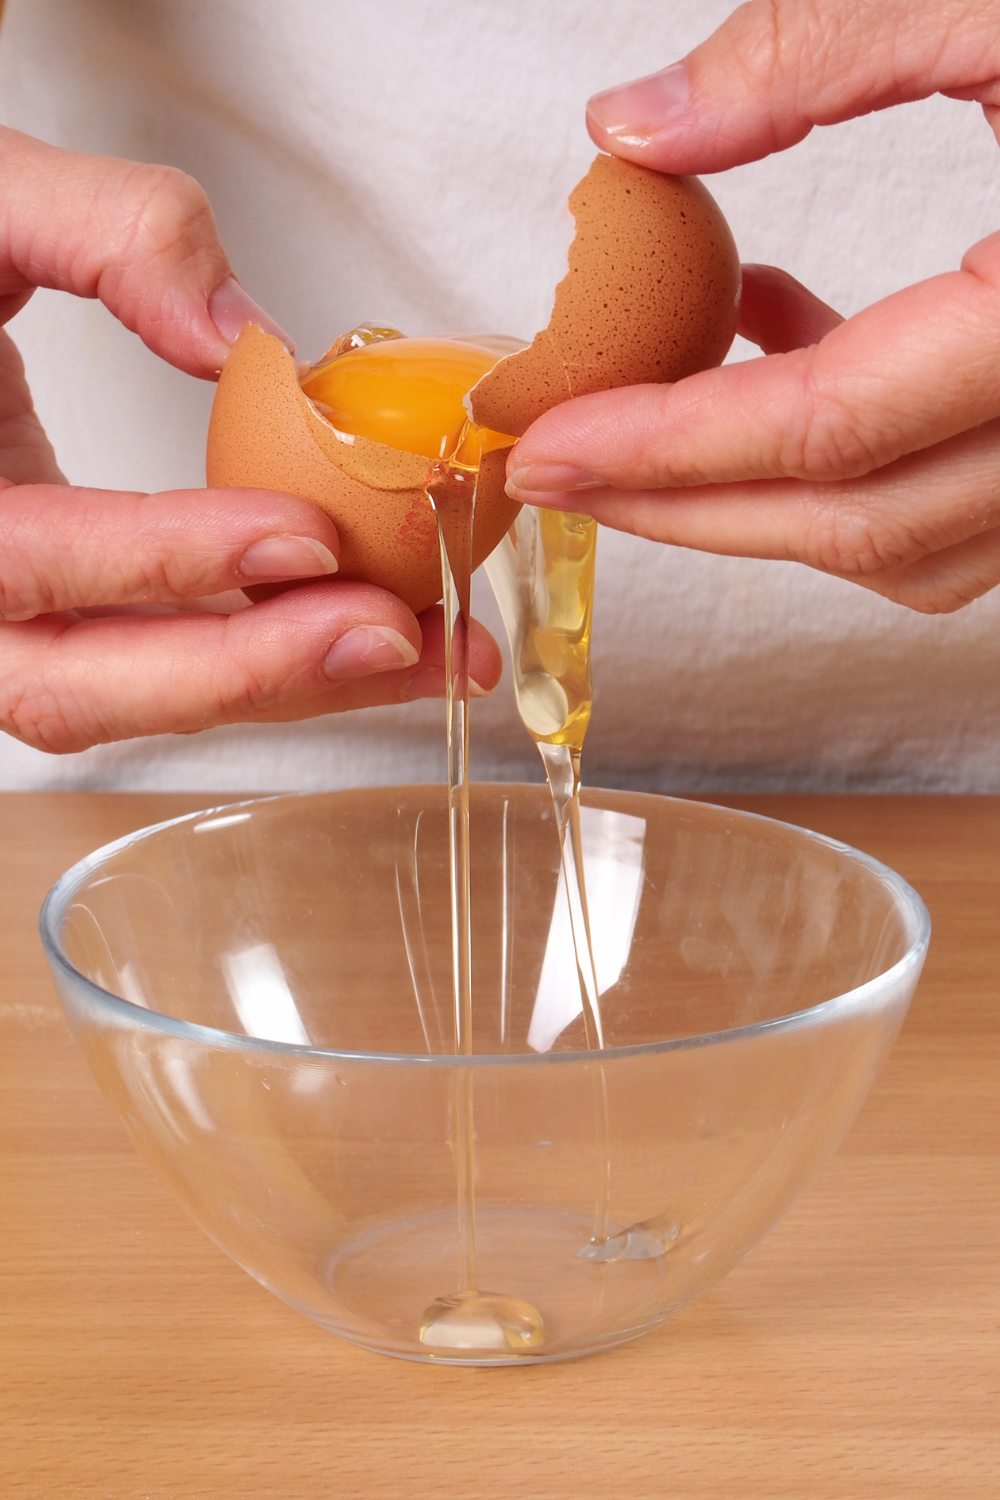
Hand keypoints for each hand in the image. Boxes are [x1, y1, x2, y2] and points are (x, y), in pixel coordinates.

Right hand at [0, 129, 498, 751]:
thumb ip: (105, 231)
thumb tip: (243, 336)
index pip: (29, 560)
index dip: (166, 559)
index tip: (304, 534)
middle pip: (79, 684)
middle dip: (248, 672)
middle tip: (393, 636)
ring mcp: (4, 612)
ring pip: (135, 693)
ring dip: (293, 682)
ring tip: (432, 652)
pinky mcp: (67, 608)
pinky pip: (164, 653)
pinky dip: (272, 648)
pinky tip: (375, 629)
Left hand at [505, 0, 999, 614]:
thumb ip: (816, 47)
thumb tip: (630, 131)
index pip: (826, 431)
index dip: (669, 448)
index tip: (550, 445)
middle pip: (856, 523)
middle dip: (686, 508)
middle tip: (562, 472)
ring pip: (909, 542)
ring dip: (763, 496)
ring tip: (650, 412)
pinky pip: (958, 503)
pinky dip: (847, 460)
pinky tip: (783, 338)